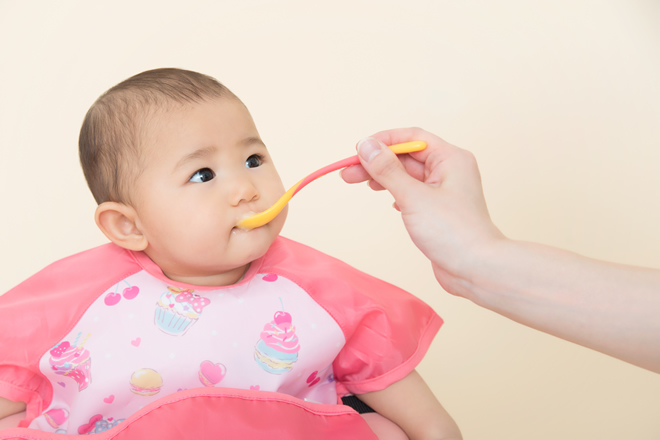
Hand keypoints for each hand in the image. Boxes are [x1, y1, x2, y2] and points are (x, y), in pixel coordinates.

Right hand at [341, 127, 503, 292]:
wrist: (476, 269)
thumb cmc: (453, 233)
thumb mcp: (413, 197)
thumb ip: (387, 170)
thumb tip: (366, 145)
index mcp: (450, 158)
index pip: (412, 138)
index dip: (383, 141)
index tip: (359, 150)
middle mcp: (450, 170)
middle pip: (407, 157)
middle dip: (377, 162)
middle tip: (349, 173)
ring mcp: (445, 191)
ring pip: (408, 175)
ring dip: (383, 177)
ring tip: (358, 182)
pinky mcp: (439, 211)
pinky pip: (413, 192)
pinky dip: (395, 192)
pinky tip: (386, 200)